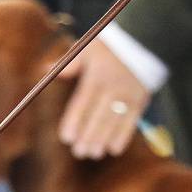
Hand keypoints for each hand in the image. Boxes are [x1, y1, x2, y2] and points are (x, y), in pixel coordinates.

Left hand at [58, 39, 151, 160]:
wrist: (145, 38)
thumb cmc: (111, 46)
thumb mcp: (88, 48)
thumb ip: (69, 64)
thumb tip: (45, 70)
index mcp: (96, 76)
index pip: (82, 103)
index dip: (74, 122)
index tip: (66, 138)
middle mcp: (112, 87)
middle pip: (97, 117)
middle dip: (88, 137)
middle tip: (79, 151)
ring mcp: (128, 94)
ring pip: (113, 123)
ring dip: (103, 141)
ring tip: (93, 153)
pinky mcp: (142, 99)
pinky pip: (132, 122)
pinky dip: (123, 137)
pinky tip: (113, 149)